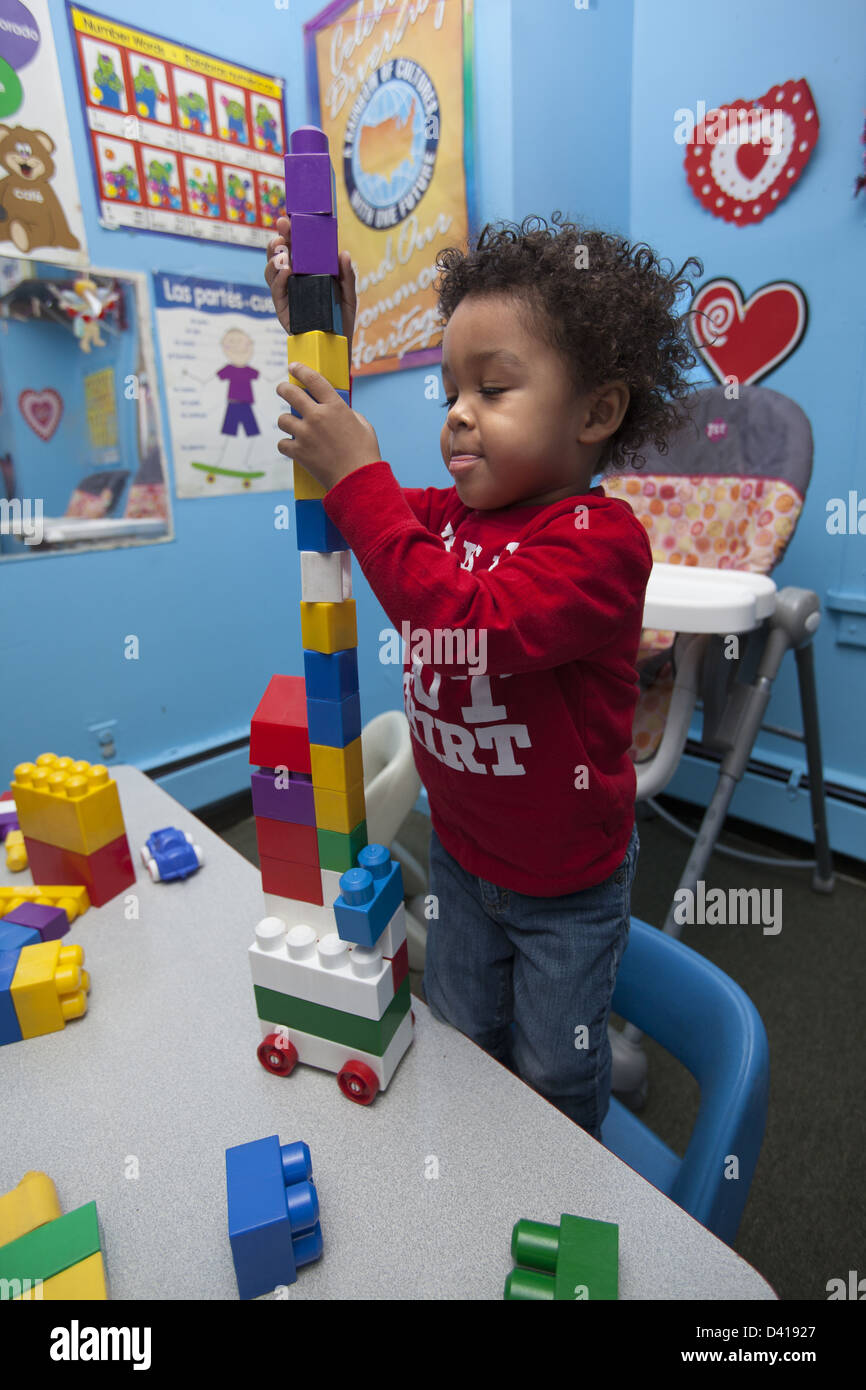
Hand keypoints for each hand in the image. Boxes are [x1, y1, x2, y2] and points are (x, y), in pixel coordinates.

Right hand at [265, 216, 356, 353]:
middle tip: (282, 231)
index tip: (288, 217)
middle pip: (279, 255)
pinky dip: (279, 278)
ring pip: (272, 270)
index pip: (295, 248)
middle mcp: (294, 280)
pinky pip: (277, 291)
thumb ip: (347, 276)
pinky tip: (286, 270)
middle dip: (277, 240)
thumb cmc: (342, 321)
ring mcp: (286, 294)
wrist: (337, 347)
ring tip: (284, 253)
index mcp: (308, 272)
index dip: (290, 232)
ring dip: (275, 258)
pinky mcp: (283, 309)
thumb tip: (343, 253)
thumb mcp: (349, 296)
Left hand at [276, 362, 380, 490]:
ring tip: (293, 427)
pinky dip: (286, 445)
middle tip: (282, 389)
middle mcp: (317, 416)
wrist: (358, 480)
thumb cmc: (365, 453)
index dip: (301, 370)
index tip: (293, 367)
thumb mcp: (364, 426)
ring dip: (287, 422)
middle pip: (290, 393)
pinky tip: (293, 447)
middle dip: (283, 388)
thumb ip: (348, 414)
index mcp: (335, 406)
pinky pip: (282, 443)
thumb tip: (339, 412)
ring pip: (283, 420)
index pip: (313, 379)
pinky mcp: (298, 452)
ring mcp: (306, 434)